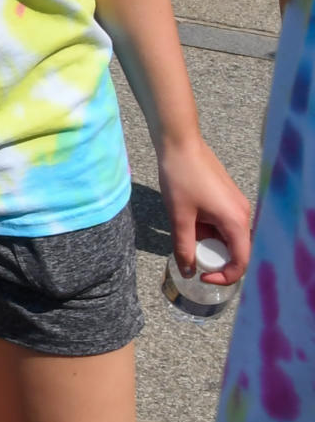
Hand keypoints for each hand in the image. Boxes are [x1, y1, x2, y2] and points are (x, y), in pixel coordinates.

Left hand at [158, 135, 252, 283]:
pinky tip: (189, 221)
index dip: (224, 276)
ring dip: (209, 242)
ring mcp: (237, 206)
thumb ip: (183, 247)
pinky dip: (209, 230)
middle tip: (189, 253)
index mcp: (236, 221)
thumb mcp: (179, 217)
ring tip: (186, 233)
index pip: (241, 261)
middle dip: (214, 258)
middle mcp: (243, 215)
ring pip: (228, 237)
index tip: (202, 276)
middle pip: (236, 250)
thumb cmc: (180, 178)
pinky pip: (224, 224)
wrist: (180, 145)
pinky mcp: (228, 199)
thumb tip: (187, 271)